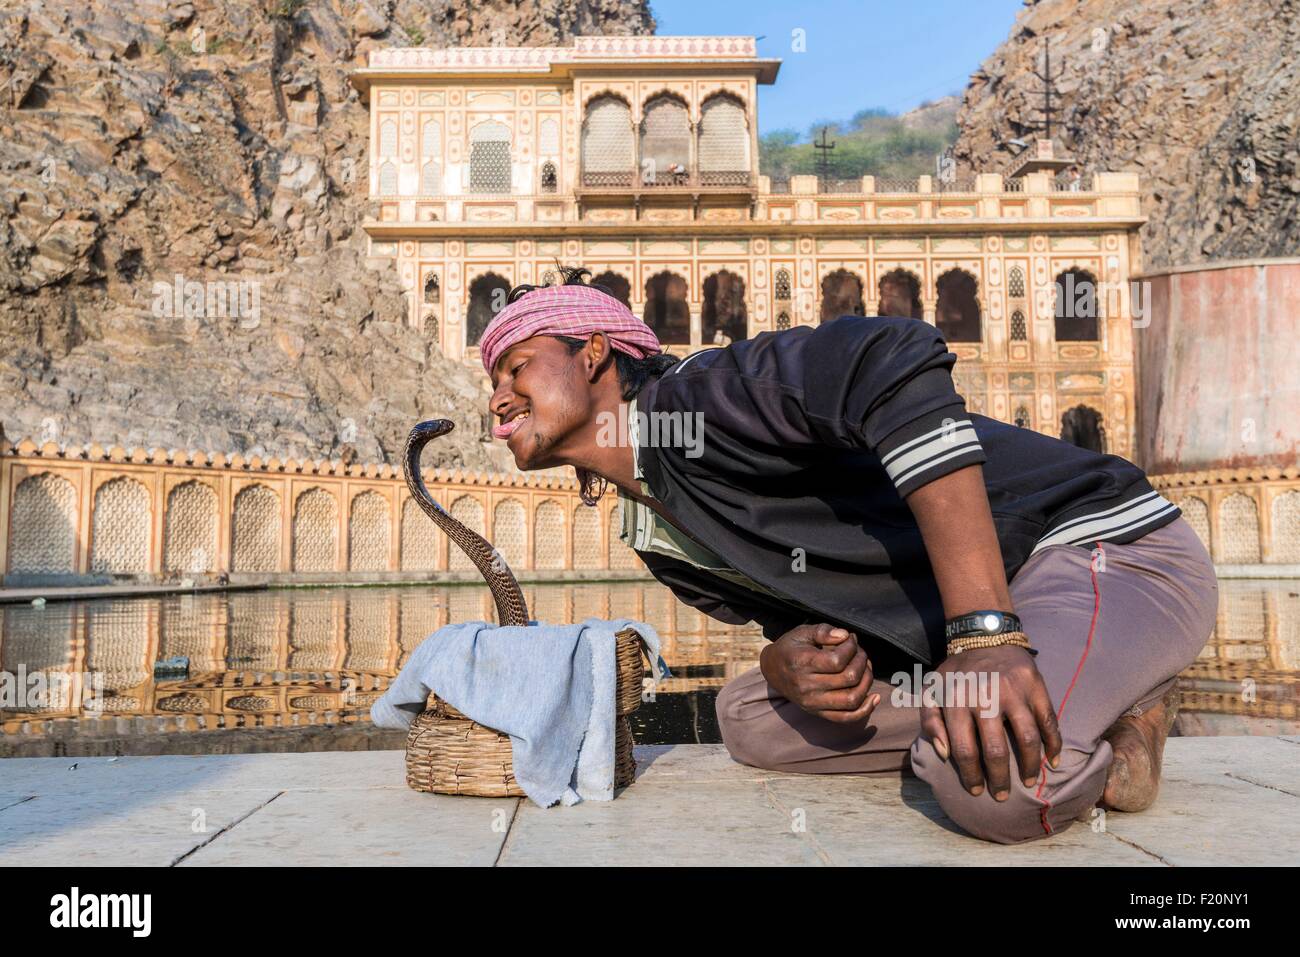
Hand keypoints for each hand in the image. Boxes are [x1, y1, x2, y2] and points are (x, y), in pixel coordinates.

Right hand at [759, 623, 878, 723]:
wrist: (772, 670)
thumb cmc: (791, 648)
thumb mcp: (802, 632)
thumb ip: (823, 631)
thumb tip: (845, 636)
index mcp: (802, 663)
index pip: (838, 660)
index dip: (851, 647)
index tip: (851, 639)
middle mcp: (806, 686)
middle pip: (849, 678)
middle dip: (862, 661)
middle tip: (860, 652)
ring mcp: (812, 702)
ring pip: (852, 699)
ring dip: (866, 682)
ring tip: (865, 668)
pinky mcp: (818, 712)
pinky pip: (846, 718)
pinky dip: (865, 710)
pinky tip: (874, 697)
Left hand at [919, 644, 1062, 799]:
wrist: (984, 635)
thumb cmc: (957, 672)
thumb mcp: (932, 689)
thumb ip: (929, 720)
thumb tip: (942, 753)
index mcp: (957, 700)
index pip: (964, 749)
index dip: (970, 775)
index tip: (976, 790)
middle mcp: (985, 696)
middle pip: (996, 750)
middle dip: (999, 779)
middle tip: (1001, 795)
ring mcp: (1014, 691)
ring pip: (1027, 739)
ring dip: (1030, 767)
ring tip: (1029, 782)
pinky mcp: (1036, 686)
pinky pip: (1049, 721)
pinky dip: (1054, 744)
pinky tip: (1053, 761)